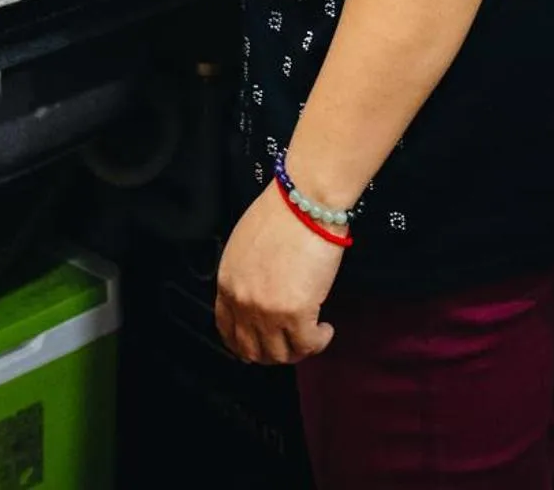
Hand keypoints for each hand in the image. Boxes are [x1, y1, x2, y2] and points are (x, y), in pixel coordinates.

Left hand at [215, 183, 341, 364]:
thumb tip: (259, 294)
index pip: (228, 331)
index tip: (259, 345)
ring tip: (311, 335)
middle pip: (253, 350)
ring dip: (297, 350)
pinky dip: (318, 342)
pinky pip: (308, 345)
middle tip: (290, 343)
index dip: (245, 344)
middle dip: (273, 352)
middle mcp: (244, 303)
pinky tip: (325, 330)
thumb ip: (245, 276)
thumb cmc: (283, 211)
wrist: (306, 200)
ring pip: (281, 354)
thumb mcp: (245, 245)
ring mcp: (269, 311)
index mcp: (228, 284)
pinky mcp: (297, 314)